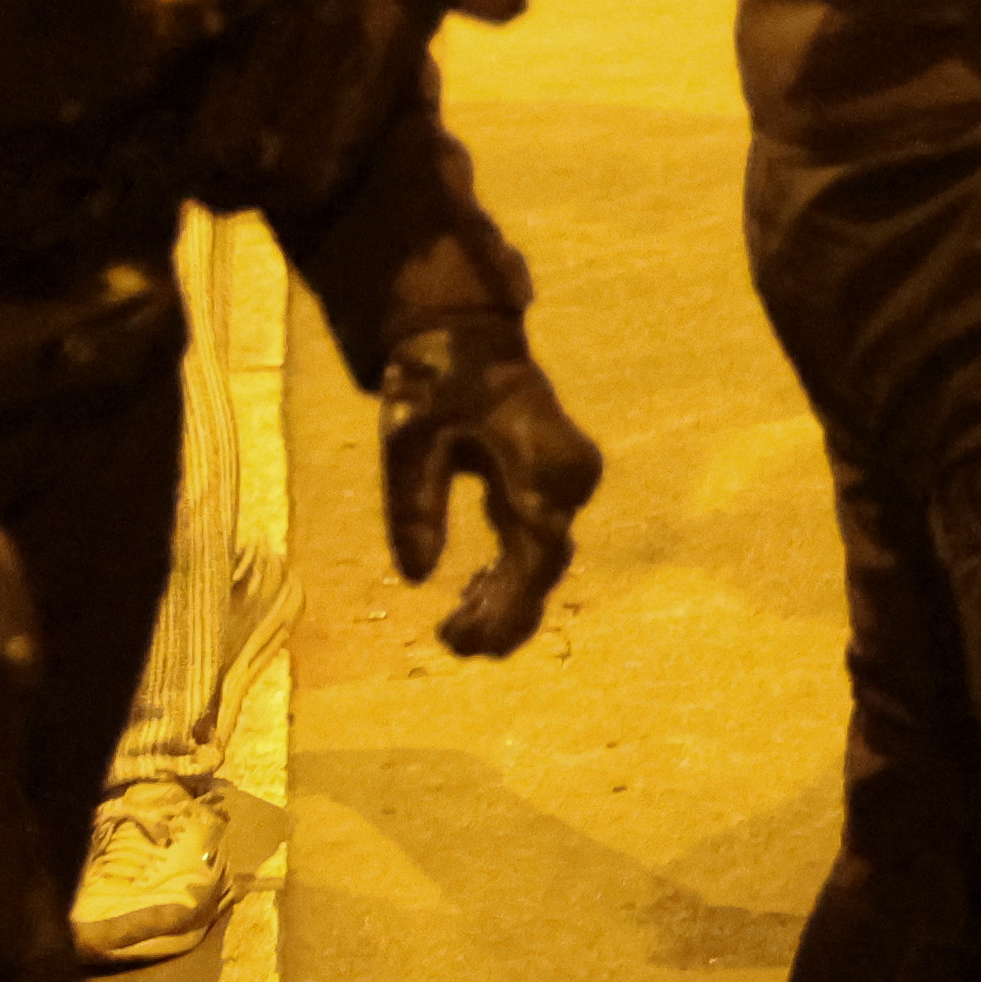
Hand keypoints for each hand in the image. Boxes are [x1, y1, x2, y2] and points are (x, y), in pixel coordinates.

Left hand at [379, 324, 603, 658]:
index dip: (503, 605)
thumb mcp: (411, 440)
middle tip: (451, 645)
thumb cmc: (438, 380)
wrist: (469, 337)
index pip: (536, 554)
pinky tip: (472, 593)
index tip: (456, 636)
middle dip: (504, 614)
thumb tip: (417, 578)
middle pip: (546, 565)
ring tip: (455, 629)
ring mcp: (567, 483)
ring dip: (505, 598)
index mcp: (541, 465)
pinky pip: (538, 541)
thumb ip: (415, 506)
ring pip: (545, 559)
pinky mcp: (552, 486)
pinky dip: (509, 573)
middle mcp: (569, 479)